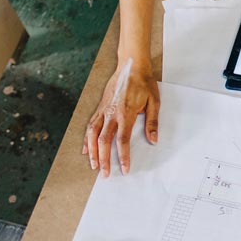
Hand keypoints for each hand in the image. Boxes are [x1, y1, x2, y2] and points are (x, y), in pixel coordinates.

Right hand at [83, 58, 159, 176]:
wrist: (132, 66)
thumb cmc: (144, 83)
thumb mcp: (154, 102)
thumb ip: (152, 123)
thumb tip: (153, 140)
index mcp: (126, 113)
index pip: (122, 140)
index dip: (123, 156)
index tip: (124, 168)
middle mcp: (112, 113)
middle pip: (104, 141)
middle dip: (104, 159)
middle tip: (105, 174)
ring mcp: (104, 110)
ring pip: (93, 134)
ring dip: (92, 151)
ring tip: (93, 165)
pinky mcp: (100, 107)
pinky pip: (90, 125)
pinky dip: (87, 138)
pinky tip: (86, 148)